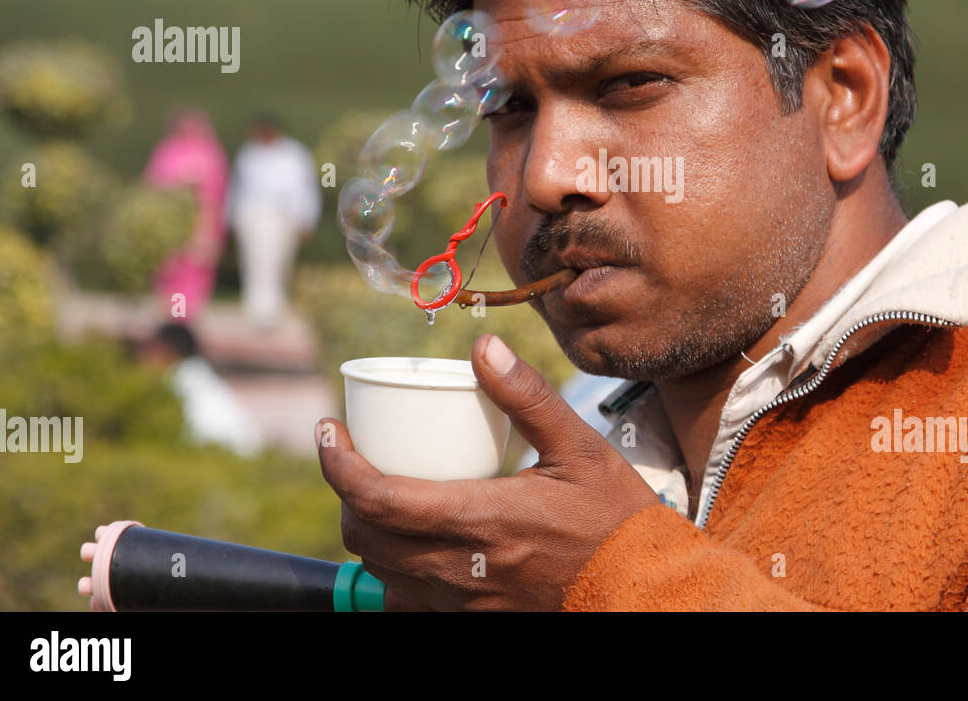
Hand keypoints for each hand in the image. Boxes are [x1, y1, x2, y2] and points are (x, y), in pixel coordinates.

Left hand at [316, 334, 662, 609]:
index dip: (336, 463)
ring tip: (383, 494)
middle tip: (354, 457)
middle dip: (346, 493)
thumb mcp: (580, 447)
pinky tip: (414, 546)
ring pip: (381, 573)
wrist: (642, 591)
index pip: (378, 496)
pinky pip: (408, 603)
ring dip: (368, 533)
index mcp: (481, 518)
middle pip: (365, 536)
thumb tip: (484, 347)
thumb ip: (528, 397)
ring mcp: (464, 602)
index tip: (326, 431)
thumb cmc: (616, 520)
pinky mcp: (474, 621)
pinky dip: (395, 574)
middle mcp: (461, 567)